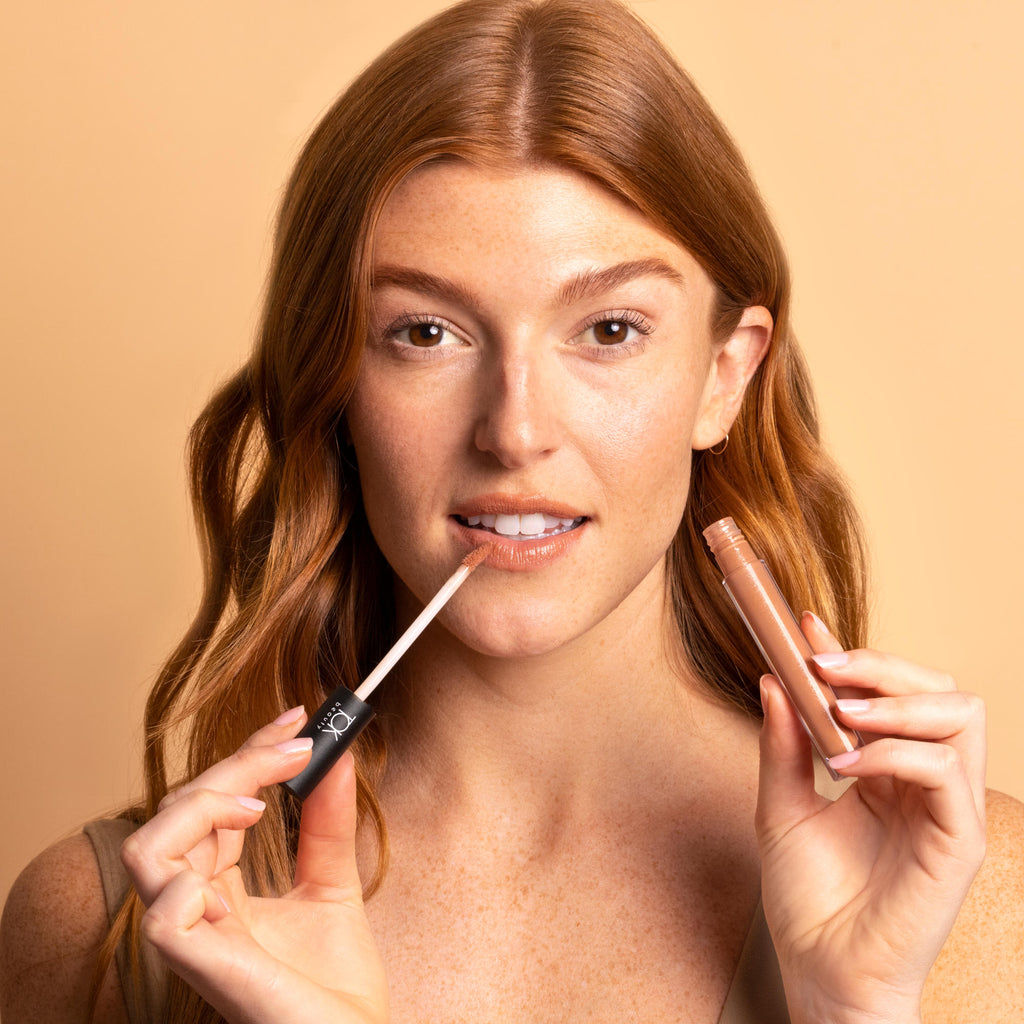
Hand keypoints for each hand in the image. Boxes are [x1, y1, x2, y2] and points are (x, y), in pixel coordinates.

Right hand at [120, 709, 387, 1023]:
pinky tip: (234, 881)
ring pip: (149, 849)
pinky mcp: (203, 967)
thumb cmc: (336, 983)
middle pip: (176, 812)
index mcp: (220, 887)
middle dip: (234, 765)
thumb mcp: (333, 884)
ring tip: (258, 805)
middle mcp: (197, 906)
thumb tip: (337, 754)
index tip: (296, 718)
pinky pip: (164, 913)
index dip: (246, 754)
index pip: (210, 803)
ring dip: (201, 807)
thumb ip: (326, 823)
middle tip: (297, 747)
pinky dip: (189, 882)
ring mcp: (195, 937)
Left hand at [756, 612, 985, 1023]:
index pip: (889, 693)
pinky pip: (944, 770)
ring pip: (960, 715)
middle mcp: (924, 781)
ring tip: (839, 710)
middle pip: (940, 689)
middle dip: (883, 665)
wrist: (820, 971)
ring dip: (895, 700)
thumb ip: (782, 744)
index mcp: (887, 769)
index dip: (853, 653)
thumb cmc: (806, 898)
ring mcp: (946, 808)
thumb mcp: (780, 805)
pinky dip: (893, 752)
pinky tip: (845, 762)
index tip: (804, 625)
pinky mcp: (959, 841)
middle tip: (825, 665)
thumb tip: (770, 678)